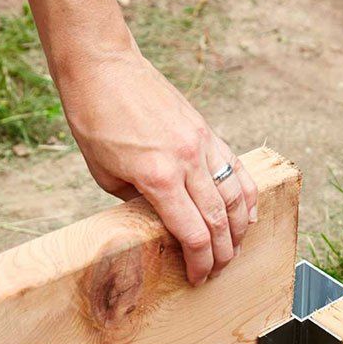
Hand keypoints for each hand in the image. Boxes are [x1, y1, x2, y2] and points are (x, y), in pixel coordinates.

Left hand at [56, 49, 257, 284]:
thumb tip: (160, 221)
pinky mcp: (206, 131)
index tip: (199, 276)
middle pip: (219, 220)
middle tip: (219, 270)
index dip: (200, 262)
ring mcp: (201, 144)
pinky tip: (248, 213)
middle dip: (223, 252)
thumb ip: (137, 201)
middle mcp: (186, 162)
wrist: (102, 66)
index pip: (193, 234)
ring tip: (236, 248)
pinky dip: (246, 194)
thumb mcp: (104, 174)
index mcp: (158, 178)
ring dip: (239, 228)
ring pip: (236, 196)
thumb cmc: (94, 120)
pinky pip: (236, 168)